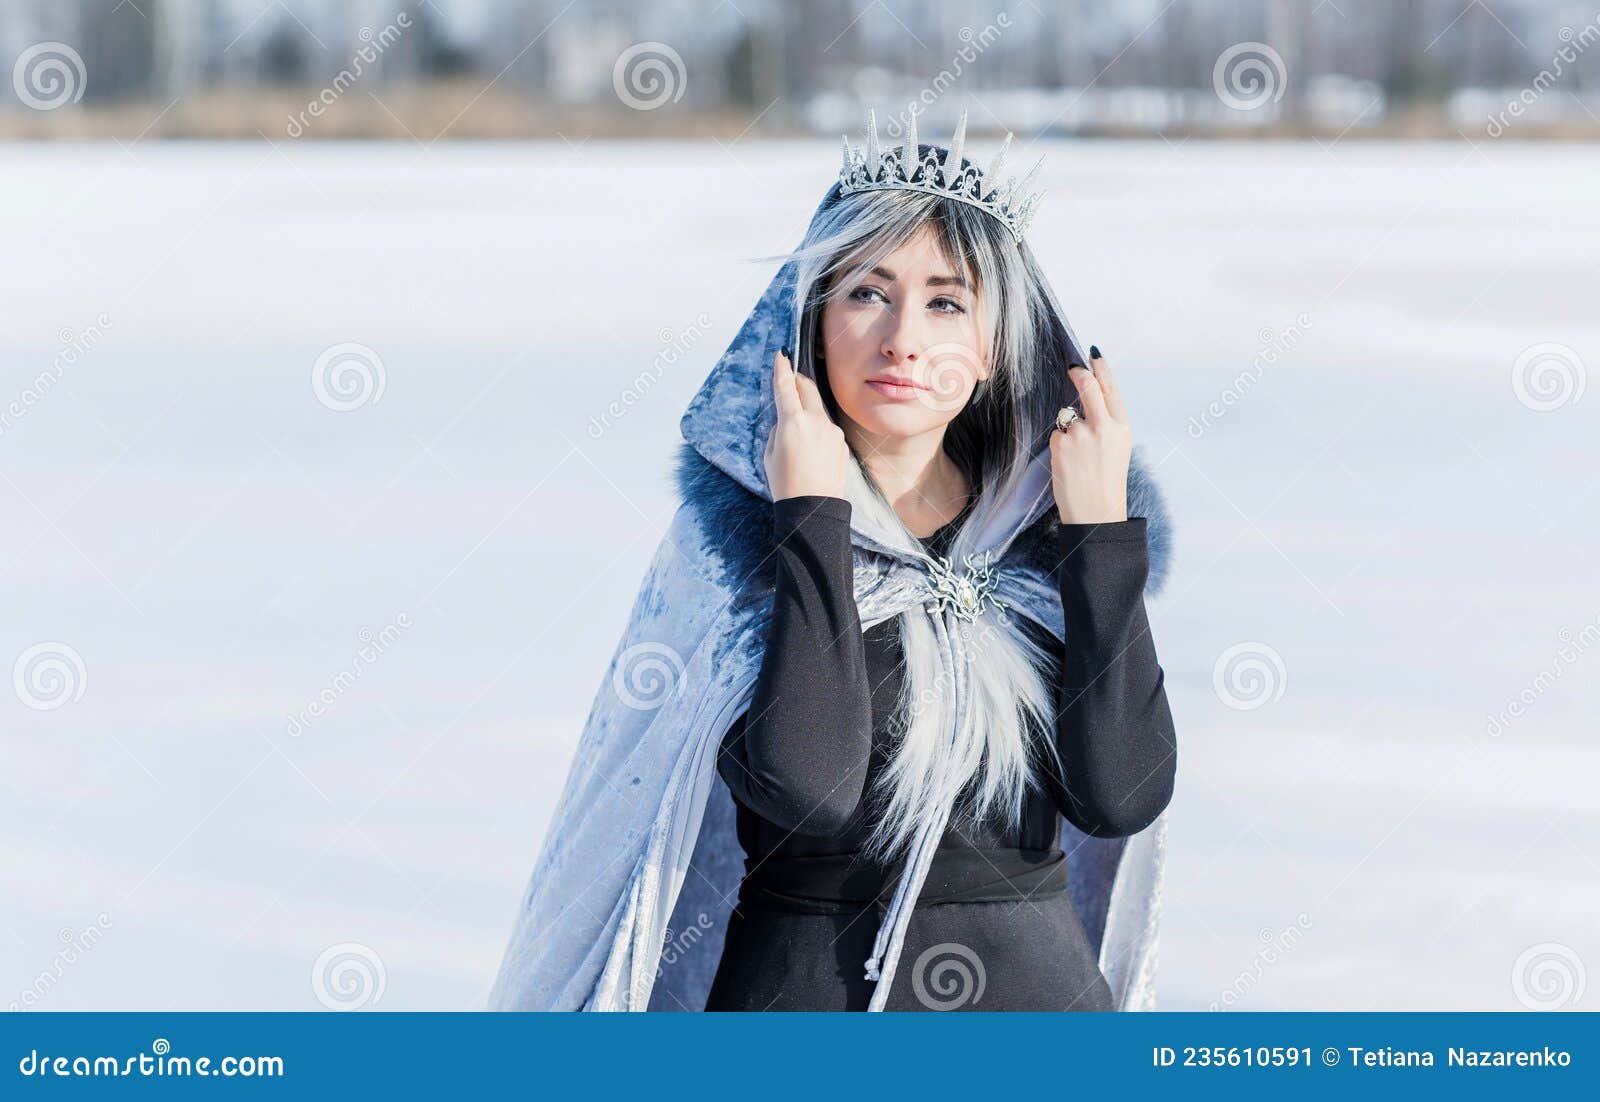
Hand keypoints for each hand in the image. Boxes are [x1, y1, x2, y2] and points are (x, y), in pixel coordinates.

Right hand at [764, 348, 850, 500]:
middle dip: (798, 381)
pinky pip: (827, 427)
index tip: (781, 355)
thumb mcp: (771, 454)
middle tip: (791, 380)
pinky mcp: (841, 442)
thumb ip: (779, 430)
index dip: (782, 369)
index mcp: (792, 422)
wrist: (813, 507)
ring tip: (798, 430)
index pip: (785, 387)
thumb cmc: (785, 483)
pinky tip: (811, 449)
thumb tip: (787, 419)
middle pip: (807, 388)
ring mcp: (831, 431)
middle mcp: (814, 421)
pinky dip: (818, 429)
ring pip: (818, 408)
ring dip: (808, 408)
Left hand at [1050, 346, 1131, 524]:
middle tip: (1072, 368)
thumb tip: (1087, 396)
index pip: (1110, 389)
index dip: (1101, 368)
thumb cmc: (1106, 481)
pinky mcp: (1060, 444)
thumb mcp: (1118, 447)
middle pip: (1087, 388)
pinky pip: (1056, 435)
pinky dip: (1059, 446)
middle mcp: (1103, 427)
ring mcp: (1080, 435)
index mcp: (1122, 427)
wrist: (1096, 513)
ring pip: (1067, 418)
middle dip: (1078, 374)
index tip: (1092, 354)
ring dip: (1068, 431)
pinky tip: (1068, 464)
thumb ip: (1106, 422)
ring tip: (1078, 458)